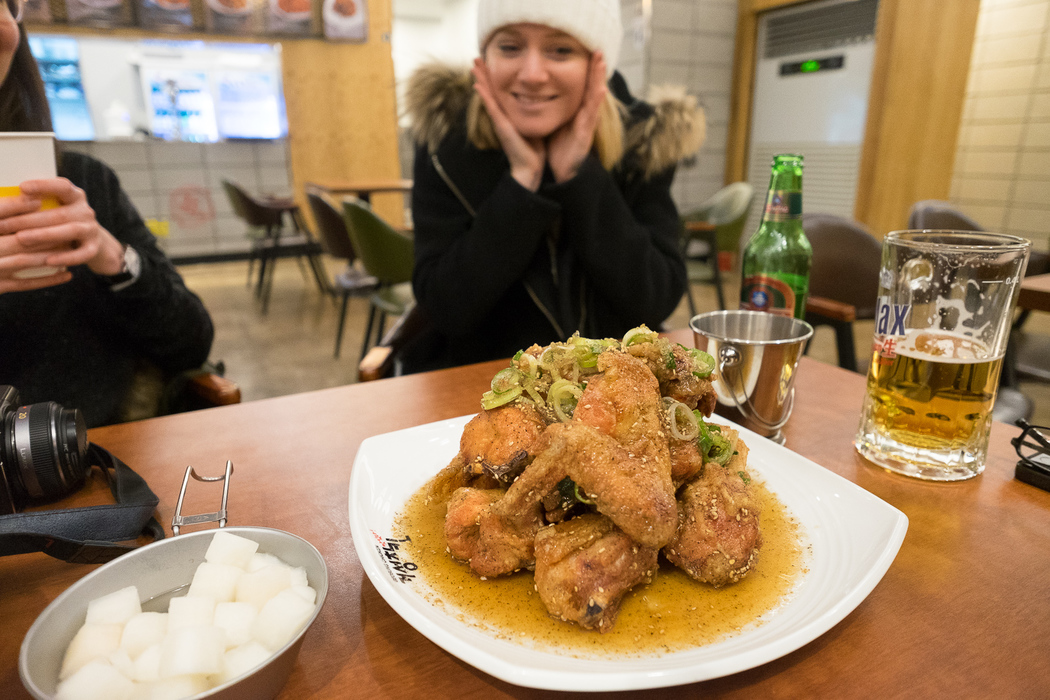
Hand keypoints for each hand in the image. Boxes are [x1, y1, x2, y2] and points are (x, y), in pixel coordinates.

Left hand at [0, 178, 124, 293]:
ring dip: (45, 235)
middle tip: (4, 224)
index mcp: (74, 196)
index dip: (44, 186)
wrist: (93, 244)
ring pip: (71, 231)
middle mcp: (85, 211)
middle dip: (29, 219)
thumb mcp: (55, 209)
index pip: (62, 186)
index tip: (22, 187)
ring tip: (21, 238)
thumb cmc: (62, 223)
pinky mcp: (94, 248)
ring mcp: (91, 230)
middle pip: (59, 213)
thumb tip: (6, 201)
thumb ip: (38, 205)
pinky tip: (48, 261)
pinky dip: (65, 257)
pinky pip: (81, 254)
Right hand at [472, 58, 545, 191]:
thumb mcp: (533, 125)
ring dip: (480, 80)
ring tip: (474, 65)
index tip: (489, 62)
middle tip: (476, 57)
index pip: (500, 92)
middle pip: (490, 90)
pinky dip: (485, 97)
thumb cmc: (533, 150)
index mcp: (509, 115)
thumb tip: (541, 101)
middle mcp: (502, 116)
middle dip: (483, 74)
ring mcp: (500, 121)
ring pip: (488, 96)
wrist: (530, 168)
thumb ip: (534, 113)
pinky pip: (492, 108)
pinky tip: (478, 85)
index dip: (494, 78)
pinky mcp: (502, 127)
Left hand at [547, 52, 606, 183]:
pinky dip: (596, 101)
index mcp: (575, 110)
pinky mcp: (585, 133)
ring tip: (602, 61)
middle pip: (591, 86)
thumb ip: (551, 106)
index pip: (581, 85)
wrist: (560, 172)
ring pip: (594, 96)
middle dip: (595, 68)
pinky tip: (600, 89)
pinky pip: (591, 114)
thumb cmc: (557, 148)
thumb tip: (539, 91)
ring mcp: (586, 123)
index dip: (586, 69)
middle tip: (597, 48)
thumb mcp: (553, 121)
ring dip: (599, 78)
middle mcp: (583, 114)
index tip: (587, 51)